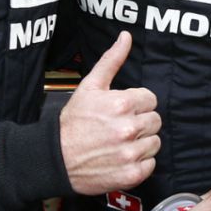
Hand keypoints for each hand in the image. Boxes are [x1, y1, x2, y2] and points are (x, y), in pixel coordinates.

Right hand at [60, 31, 159, 193]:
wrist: (55, 158)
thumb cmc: (73, 122)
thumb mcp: (90, 86)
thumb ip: (112, 60)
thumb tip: (126, 36)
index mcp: (122, 104)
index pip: (151, 99)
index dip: (137, 103)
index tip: (123, 110)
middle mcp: (128, 129)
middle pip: (155, 121)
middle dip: (141, 122)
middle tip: (121, 126)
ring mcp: (130, 153)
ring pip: (155, 142)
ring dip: (142, 142)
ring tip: (120, 142)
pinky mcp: (131, 174)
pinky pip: (151, 164)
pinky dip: (140, 162)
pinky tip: (122, 157)